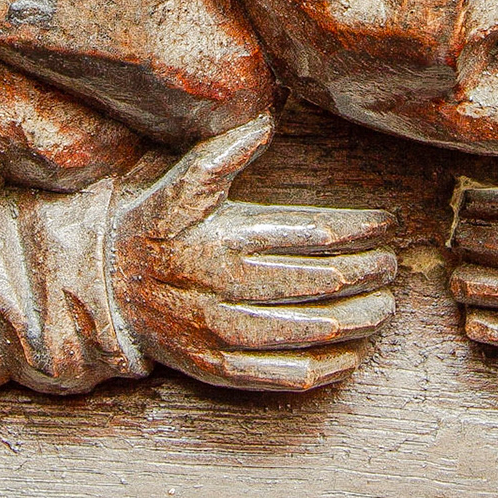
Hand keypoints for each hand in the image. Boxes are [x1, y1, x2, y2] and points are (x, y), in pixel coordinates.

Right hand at [111, 115, 398, 390]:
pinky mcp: (219, 367)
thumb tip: (268, 121)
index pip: (314, 235)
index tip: (386, 225)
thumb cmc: (154, 228)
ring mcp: (225, 332)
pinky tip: (351, 356)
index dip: (359, 230)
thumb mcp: (184, 183)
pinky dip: (324, 368)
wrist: (105, 288)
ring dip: (357, 319)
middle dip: (367, 273)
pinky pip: (282, 376)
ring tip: (384, 307)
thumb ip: (226, 153)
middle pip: (321, 283)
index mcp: (230, 238)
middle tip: (392, 266)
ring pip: (310, 330)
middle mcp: (231, 287)